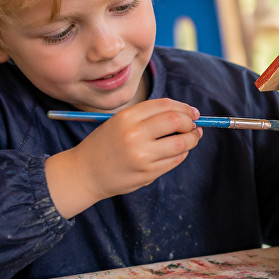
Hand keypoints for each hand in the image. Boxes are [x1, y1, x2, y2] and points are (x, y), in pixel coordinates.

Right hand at [46, 98, 202, 216]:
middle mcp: (134, 135)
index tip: (192, 112)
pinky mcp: (148, 173)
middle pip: (176, 121)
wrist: (85, 173)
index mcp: (126, 118)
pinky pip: (175, 160)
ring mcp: (142, 156)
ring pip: (181, 143)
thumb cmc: (105, 145)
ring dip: (192, 139)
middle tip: (193, 125)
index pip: (165, 105)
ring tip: (192, 138)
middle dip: (190, 122)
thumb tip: (186, 114)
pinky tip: (178, 151)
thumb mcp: (119, 122)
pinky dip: (182, 154)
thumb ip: (147, 117)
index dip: (183, 107)